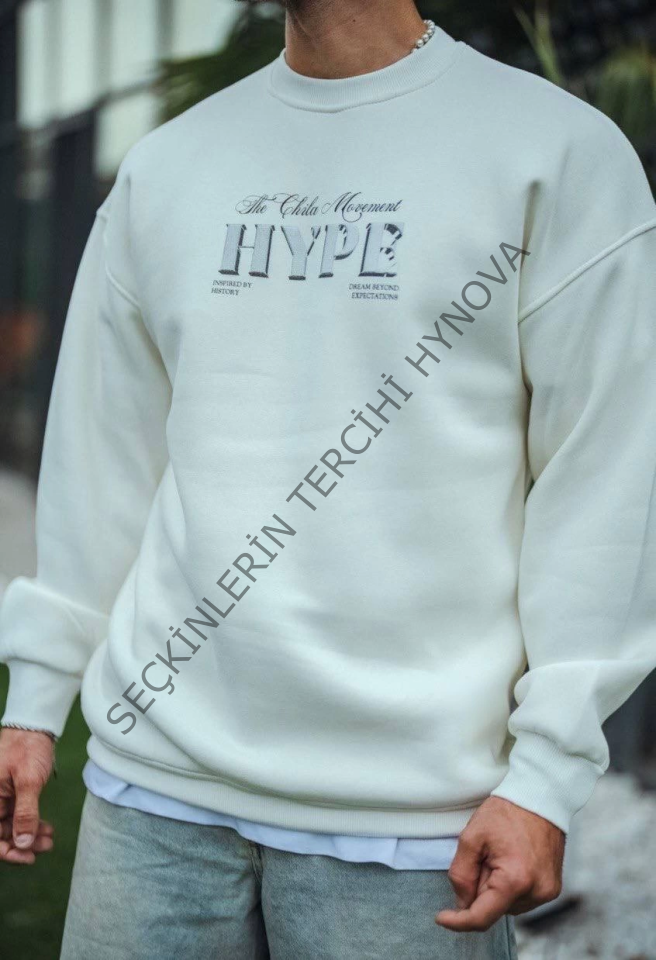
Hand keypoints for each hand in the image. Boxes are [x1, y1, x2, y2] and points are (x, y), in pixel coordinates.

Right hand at [0, 728, 55, 863]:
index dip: (6, 850)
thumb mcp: (28, 781)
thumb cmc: (27, 748)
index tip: (27, 857)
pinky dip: (31, 822)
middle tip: (45, 845)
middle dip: (23, 842)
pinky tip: (46, 828)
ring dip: (29, 834)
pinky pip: (17, 815)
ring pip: (11, 825)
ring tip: (49, 838)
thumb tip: (23, 842)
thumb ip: (25, 813)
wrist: (34, 725)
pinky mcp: (10, 794)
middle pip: (1, 832)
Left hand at [435, 796, 564, 931]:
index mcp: (515, 880)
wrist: (539, 797)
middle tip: (482, 856)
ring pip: (506, 905)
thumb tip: (462, 903)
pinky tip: (511, 860)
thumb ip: (461, 874)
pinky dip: (509, 886)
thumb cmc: (506, 812)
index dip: (458, 921)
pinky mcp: (552, 888)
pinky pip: (521, 898)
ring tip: (500, 854)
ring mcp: (547, 892)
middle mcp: (536, 892)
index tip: (441, 918)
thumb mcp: (472, 837)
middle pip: (493, 908)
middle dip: (480, 888)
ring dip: (495, 887)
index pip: (482, 917)